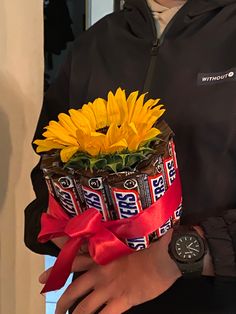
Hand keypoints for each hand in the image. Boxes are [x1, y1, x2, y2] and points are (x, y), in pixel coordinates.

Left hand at [49, 229, 180, 313]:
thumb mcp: (126, 240)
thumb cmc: (148, 244)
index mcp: (101, 256)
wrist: (164, 254)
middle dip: (62, 303)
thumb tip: (106, 247)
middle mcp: (100, 272)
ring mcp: (110, 287)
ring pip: (84, 308)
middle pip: (74, 289)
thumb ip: (113, 245)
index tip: (42, 278)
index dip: (56, 270)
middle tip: (55, 311)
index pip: (73, 261)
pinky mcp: (122, 300)